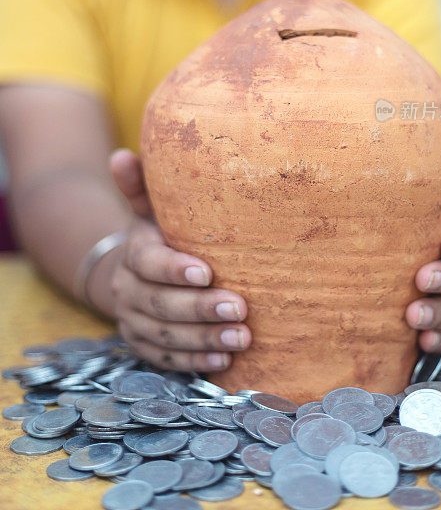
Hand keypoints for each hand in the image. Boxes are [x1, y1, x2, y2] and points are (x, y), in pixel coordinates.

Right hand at [105, 148, 252, 371]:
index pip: (149, 262)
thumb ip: (142, 185)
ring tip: (241, 339)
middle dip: (199, 309)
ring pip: (164, 335)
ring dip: (203, 340)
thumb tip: (121, 154)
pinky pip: (165, 359)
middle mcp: (127, 289)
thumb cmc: (163, 232)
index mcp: (135, 252)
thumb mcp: (154, 207)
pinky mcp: (143, 345)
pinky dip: (194, 363)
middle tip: (240, 309)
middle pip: (159, 304)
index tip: (208, 273)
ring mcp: (132, 321)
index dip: (174, 270)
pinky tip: (223, 361)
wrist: (139, 270)